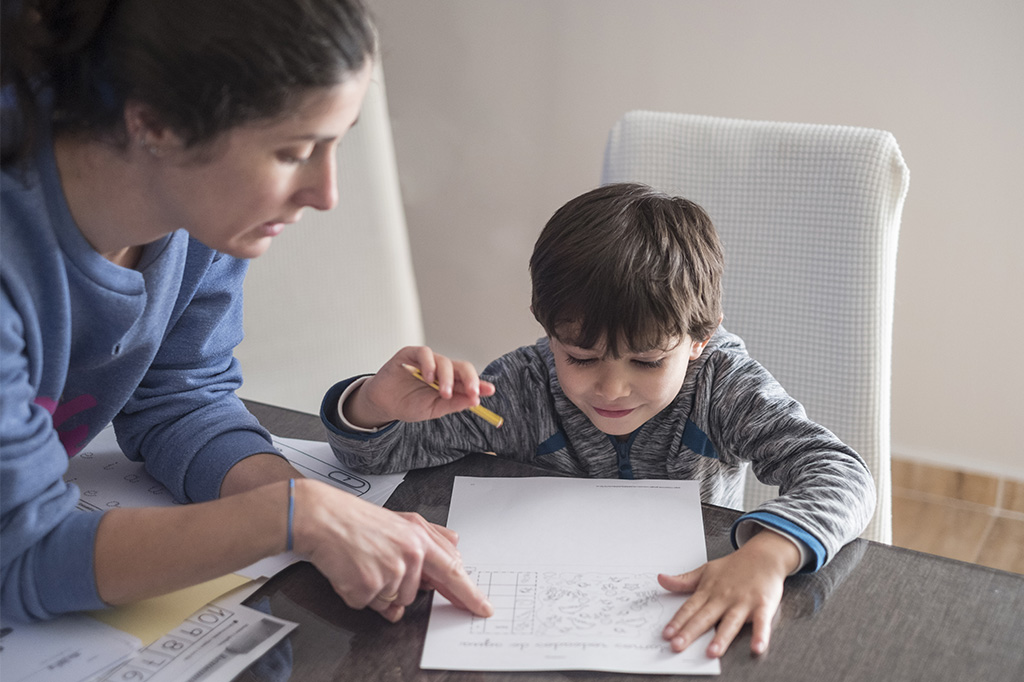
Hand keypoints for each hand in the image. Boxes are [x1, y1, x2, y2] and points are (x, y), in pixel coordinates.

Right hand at [291, 479, 493, 621]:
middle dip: (399, 588)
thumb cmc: (357, 519)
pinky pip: (368, 605)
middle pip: (416, 594)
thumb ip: (431, 534)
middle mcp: (410, 554)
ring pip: (392, 603)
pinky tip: (351, 571)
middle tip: (379, 564)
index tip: (483, 608)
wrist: (322, 517)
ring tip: (363, 564)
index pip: (453, 571)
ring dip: (377, 592)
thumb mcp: (401, 520)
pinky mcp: (368, 586)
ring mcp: (390, 571)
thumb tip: (455, 545)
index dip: (469, 594)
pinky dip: (358, 594)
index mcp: (420, 538)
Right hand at [344, 346, 495, 428]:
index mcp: (450, 382)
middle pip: (462, 367)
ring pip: (444, 361)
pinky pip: (424, 353)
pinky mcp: (410, 354)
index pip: (468, 380)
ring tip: (444, 392)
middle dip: (470, 379)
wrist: (384, 404)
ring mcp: (427, 361)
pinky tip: (429, 377)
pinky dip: (429, 364)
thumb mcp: (434, 409)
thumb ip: (453, 404)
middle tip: (472, 393)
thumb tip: (475, 400)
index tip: (489, 391)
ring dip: (447, 377)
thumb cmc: (409, 405)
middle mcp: (441, 369)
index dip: (479, 384)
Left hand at [658, 528, 800, 656]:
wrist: (763, 555)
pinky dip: (760, 634)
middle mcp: (724, 598)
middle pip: (705, 617)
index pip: (689, 608)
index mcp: (709, 591)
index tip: (666, 634)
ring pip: (730, 622)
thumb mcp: (706, 571)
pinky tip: (757, 647)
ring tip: (712, 652)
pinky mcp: (763, 605)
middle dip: (690, 632)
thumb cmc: (734, 567)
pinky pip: (761, 622)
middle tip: (677, 645)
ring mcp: (743, 602)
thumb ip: (683, 580)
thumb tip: (661, 580)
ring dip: (722, 637)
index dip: (677, 621)